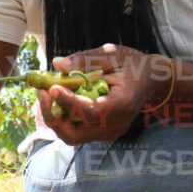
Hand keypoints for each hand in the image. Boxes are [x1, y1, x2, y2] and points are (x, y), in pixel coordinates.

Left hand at [37, 43, 172, 144]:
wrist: (151, 79)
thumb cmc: (132, 64)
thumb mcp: (111, 55)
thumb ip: (85, 60)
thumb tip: (57, 64)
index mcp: (124, 104)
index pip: (92, 112)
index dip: (69, 103)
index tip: (52, 87)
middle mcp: (116, 125)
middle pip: (75, 134)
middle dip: (53, 116)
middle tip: (41, 92)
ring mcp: (109, 132)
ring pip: (72, 135)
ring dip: (54, 117)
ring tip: (45, 93)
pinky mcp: (102, 132)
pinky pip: (76, 130)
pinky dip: (63, 116)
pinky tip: (57, 97)